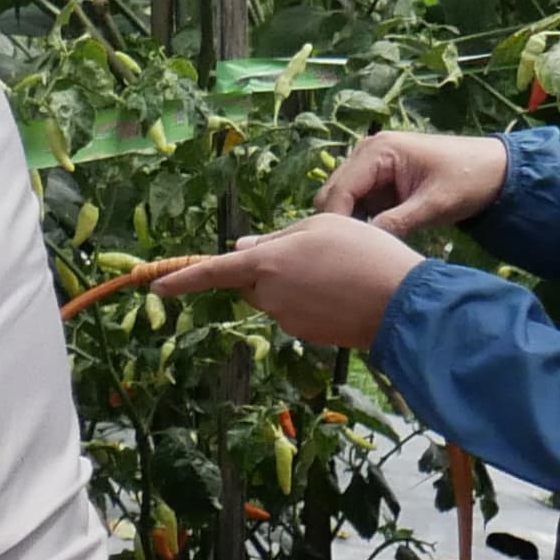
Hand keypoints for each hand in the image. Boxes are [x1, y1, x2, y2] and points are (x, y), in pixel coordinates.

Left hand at [153, 217, 425, 350]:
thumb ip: (277, 239)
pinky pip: (298, 312)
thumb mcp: (324, 226)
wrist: (404, 303)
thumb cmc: (365, 254)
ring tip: (340, 273)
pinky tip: (345, 293)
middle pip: (253, 281)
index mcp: (266, 263)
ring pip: (277, 296)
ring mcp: (286, 318)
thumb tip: (240, 251)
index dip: (182, 279)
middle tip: (318, 256)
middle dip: (271, 270)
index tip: (155, 286)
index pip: (213, 271)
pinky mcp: (305, 334)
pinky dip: (313, 302)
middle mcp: (268, 294)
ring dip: (296, 285)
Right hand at [318, 130, 510, 235]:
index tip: (345, 252)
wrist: (498, 170)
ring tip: (366, 246)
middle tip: (356, 251)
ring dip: (349, 222)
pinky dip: (361, 220)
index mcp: (377, 150)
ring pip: (341, 200)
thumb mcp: (435, 205)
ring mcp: (370, 165)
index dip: (337, 222)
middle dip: (339, 223)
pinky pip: (356, 202)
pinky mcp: (377, 179)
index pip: (338, 191)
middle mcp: (366, 153)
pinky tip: (375, 236)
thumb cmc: (470, 180)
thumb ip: (396, 223)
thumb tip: (363, 245)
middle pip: (332, 194)